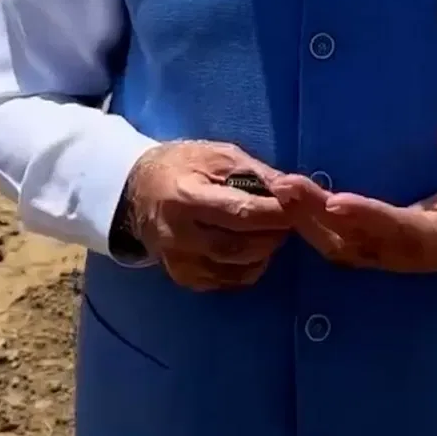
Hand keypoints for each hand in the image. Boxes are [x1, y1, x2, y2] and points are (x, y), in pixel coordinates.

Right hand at [118, 140, 291, 291]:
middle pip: (239, 246)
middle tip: (289, 220)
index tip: (298, 207)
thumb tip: (294, 189)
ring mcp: (179, 261)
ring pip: (236, 268)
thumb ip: (257, 172)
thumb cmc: (183, 165)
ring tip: (271, 231)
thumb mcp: (219, 155)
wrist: (138, 190)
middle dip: (273, 234)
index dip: (275, 213)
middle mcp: (179, 235)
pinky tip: (252, 248)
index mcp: (186, 197)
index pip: (240, 212)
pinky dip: (248, 267)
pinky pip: (226, 280)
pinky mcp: (183, 277)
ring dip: (264, 252)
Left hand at [269, 126, 436, 273]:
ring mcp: (386, 256)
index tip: (336, 200)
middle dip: (316, 217)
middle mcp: (404, 254)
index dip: (366, 216)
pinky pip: (337, 242)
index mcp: (436, 240)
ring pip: (337, 246)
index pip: (395, 230)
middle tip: (285, 185)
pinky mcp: (376, 249)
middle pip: (353, 241)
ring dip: (305, 221)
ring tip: (278, 189)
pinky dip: (310, 226)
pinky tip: (289, 203)